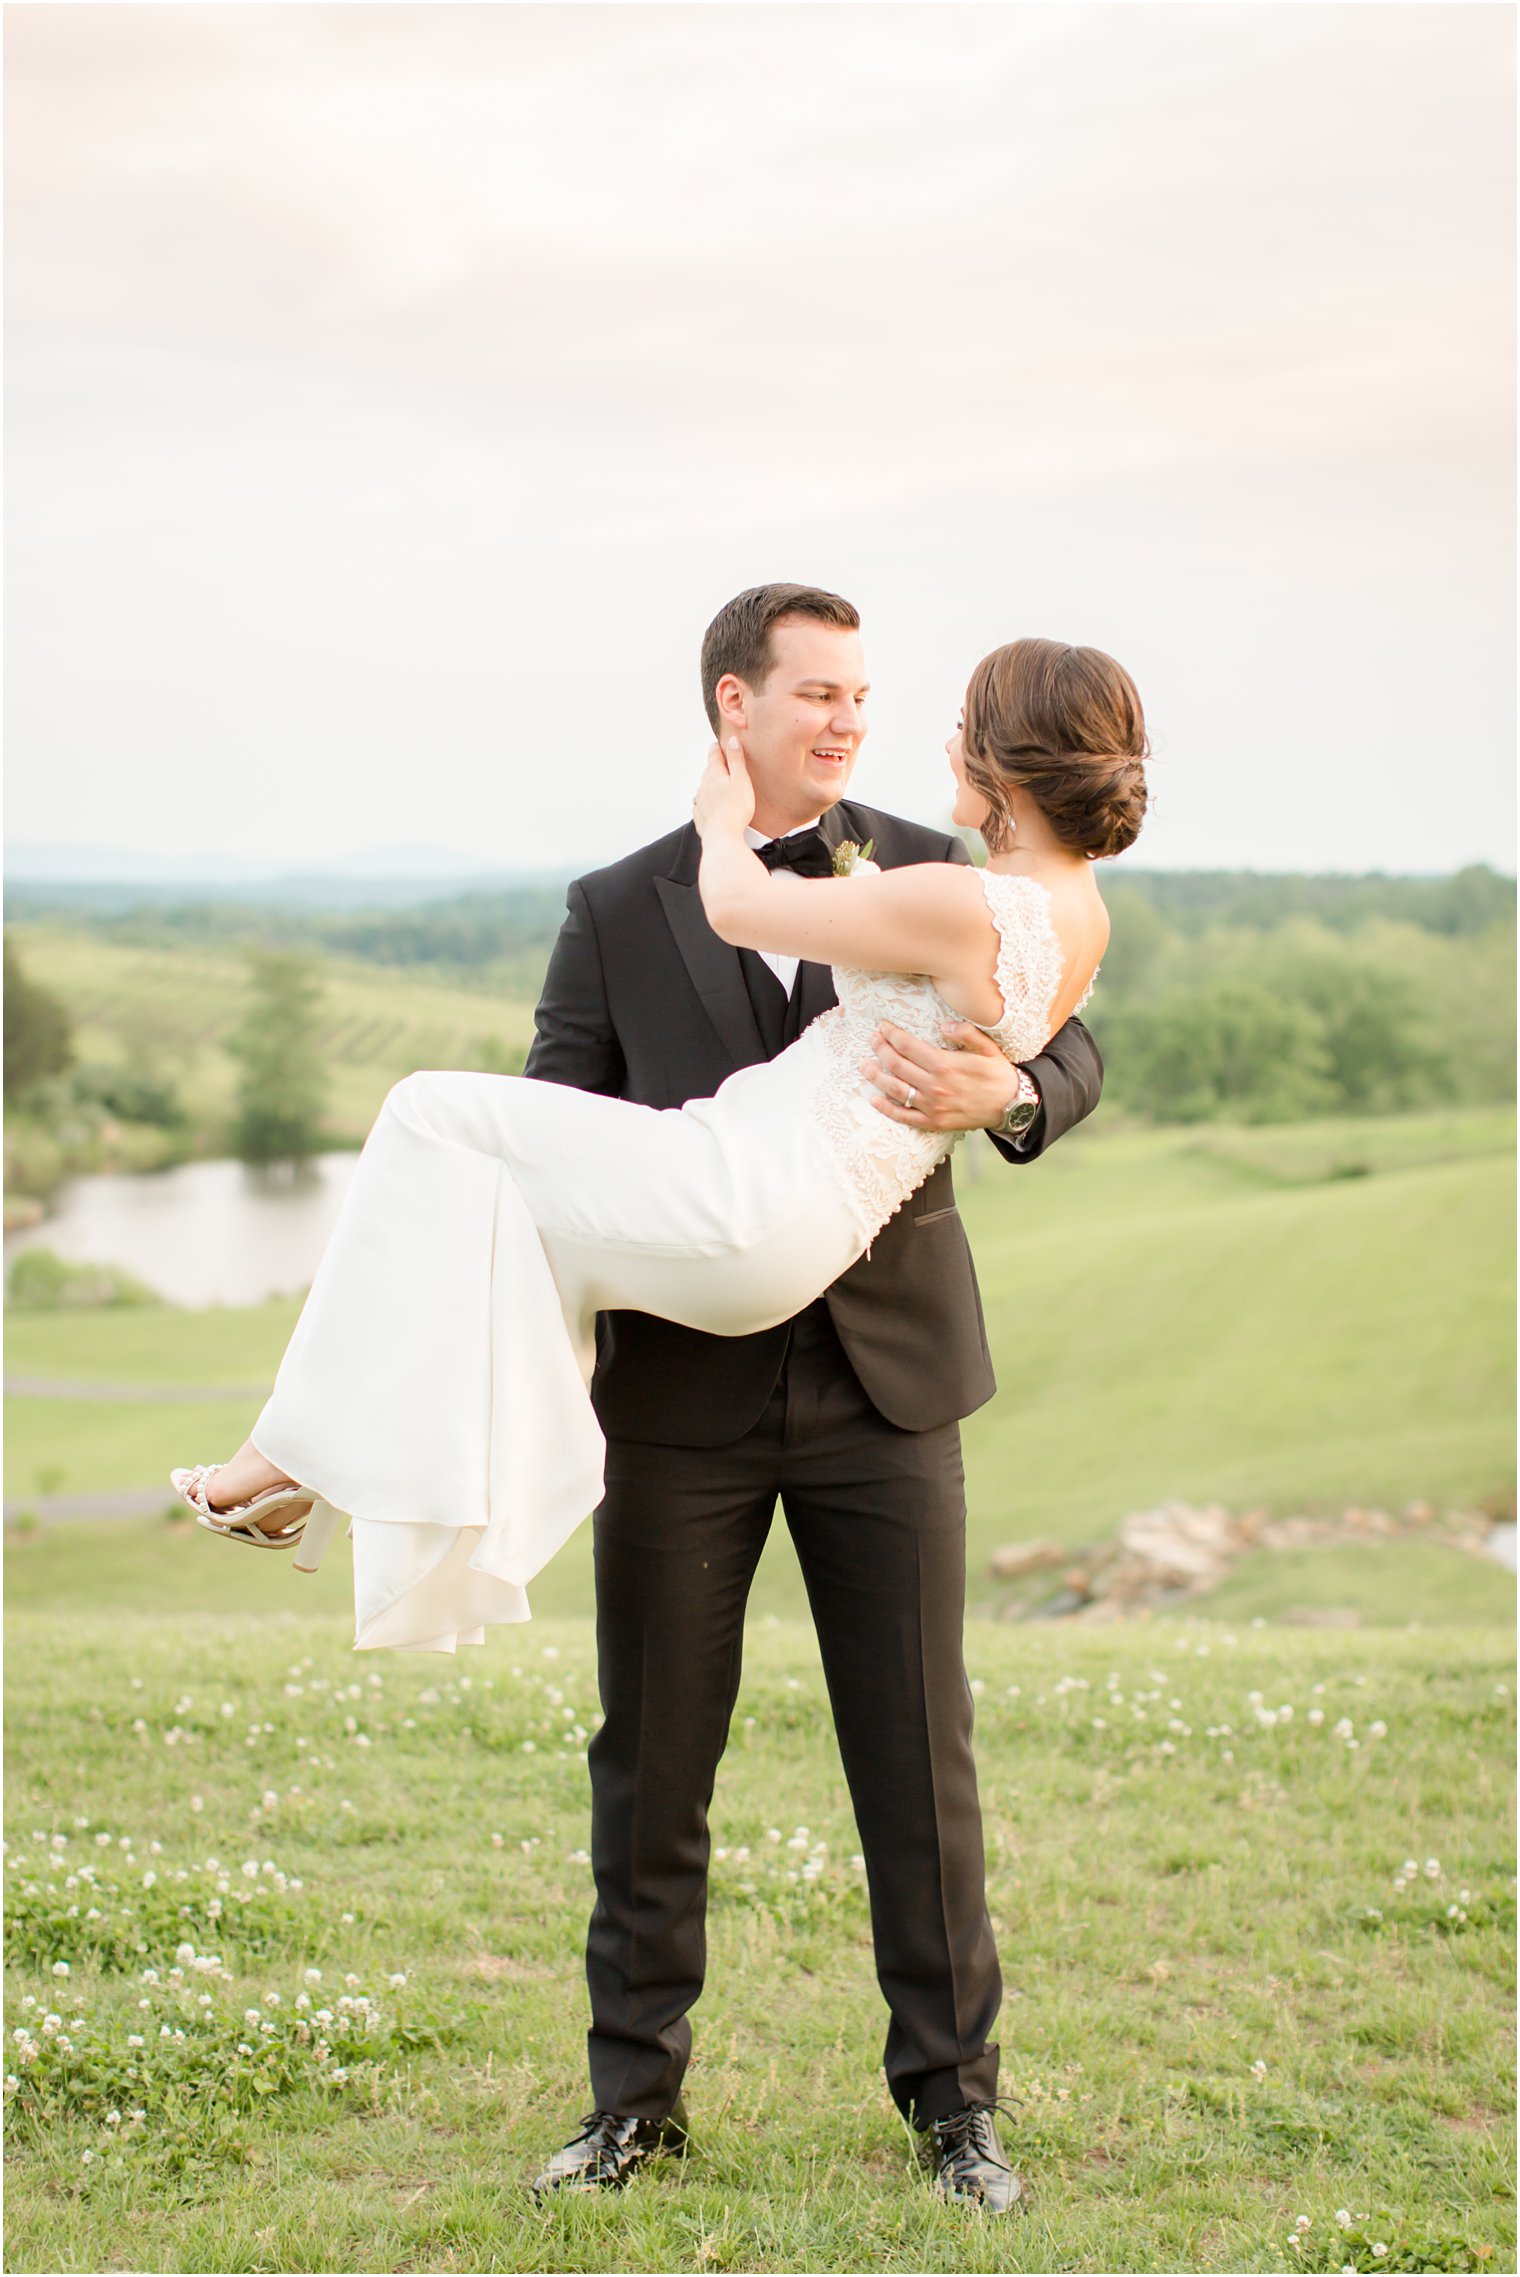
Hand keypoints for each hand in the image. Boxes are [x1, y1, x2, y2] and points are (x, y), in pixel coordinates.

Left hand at [692, 736, 755, 839]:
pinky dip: (707, 801)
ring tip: (719, 785)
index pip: (713, 754)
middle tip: (723, 764)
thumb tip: (732, 741)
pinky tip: (712, 805)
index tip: (720, 744)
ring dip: (711, 784)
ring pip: (704, 787)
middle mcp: (703, 786)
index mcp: (714, 775)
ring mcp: (700, 802)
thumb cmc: (736, 809)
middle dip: (715, 766)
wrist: (723, 836)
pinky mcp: (700, 816)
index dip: (718, 748)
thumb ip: (736, 760)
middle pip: (708, 771)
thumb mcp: (741, 780)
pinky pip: (702, 805)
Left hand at [861, 1021, 1029, 1131]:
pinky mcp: (933, 1122)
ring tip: (865, 1065)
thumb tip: (944, 1025)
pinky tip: (875, 1099)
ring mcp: (932, 1106)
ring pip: (895, 1089)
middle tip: (872, 1040)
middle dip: (880, 1050)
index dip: (892, 1034)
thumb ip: (966, 1033)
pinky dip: (887, 1108)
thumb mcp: (988, 1047)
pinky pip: (904, 1116)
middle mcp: (935, 1086)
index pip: (908, 1046)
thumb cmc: (998, 1074)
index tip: (883, 1027)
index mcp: (945, 1065)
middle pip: (897, 1065)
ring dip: (876, 1076)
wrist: (1011, 1105)